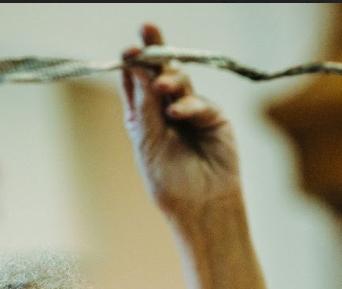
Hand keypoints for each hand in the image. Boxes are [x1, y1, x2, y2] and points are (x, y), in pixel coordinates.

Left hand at [120, 24, 241, 218]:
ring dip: (170, 78)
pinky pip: (201, 102)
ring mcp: (191, 110)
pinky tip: (178, 113)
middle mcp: (165, 108)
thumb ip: (145, 105)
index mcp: (143, 115)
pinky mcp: (214, 117)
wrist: (199, 207)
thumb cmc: (169, 182)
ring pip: (180, 80)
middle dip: (153, 49)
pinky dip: (189, 106)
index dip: (132, 63)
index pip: (136, 81)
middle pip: (159, 70)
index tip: (128, 51)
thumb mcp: (148, 142)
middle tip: (147, 29)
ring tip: (160, 84)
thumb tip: (138, 68)